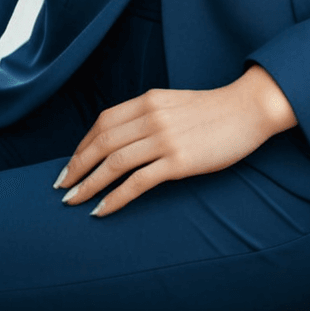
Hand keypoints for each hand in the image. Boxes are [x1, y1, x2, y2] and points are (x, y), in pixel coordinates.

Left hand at [54, 68, 296, 216]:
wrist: (248, 110)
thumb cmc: (212, 110)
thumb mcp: (173, 104)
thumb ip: (148, 116)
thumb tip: (122, 139)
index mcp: (148, 100)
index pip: (103, 122)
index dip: (82, 144)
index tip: (71, 163)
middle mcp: (151, 117)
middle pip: (102, 143)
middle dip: (77, 167)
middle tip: (61, 186)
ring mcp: (164, 139)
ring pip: (113, 164)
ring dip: (88, 185)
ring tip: (73, 201)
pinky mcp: (178, 162)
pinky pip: (137, 183)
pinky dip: (114, 198)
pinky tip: (101, 210)